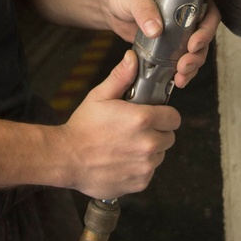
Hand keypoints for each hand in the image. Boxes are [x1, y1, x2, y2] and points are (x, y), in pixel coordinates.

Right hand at [60, 50, 180, 198]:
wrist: (65, 159)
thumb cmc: (82, 127)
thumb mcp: (99, 96)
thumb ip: (121, 77)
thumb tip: (133, 58)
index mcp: (143, 120)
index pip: (174, 118)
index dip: (165, 115)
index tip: (154, 116)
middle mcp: (148, 144)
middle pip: (169, 137)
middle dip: (157, 133)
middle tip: (135, 131)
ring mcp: (145, 166)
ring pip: (159, 156)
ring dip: (148, 151)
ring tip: (125, 147)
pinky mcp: (140, 182)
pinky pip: (148, 173)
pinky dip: (139, 168)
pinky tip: (121, 161)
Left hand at [98, 0, 221, 88]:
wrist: (111, 7)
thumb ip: (144, 10)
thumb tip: (156, 29)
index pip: (208, 11)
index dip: (207, 29)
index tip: (194, 43)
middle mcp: (186, 14)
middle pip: (205, 36)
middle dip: (198, 53)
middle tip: (184, 64)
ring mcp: (179, 32)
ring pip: (196, 51)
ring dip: (192, 65)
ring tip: (181, 75)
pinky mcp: (169, 46)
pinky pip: (181, 59)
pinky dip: (182, 71)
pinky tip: (176, 79)